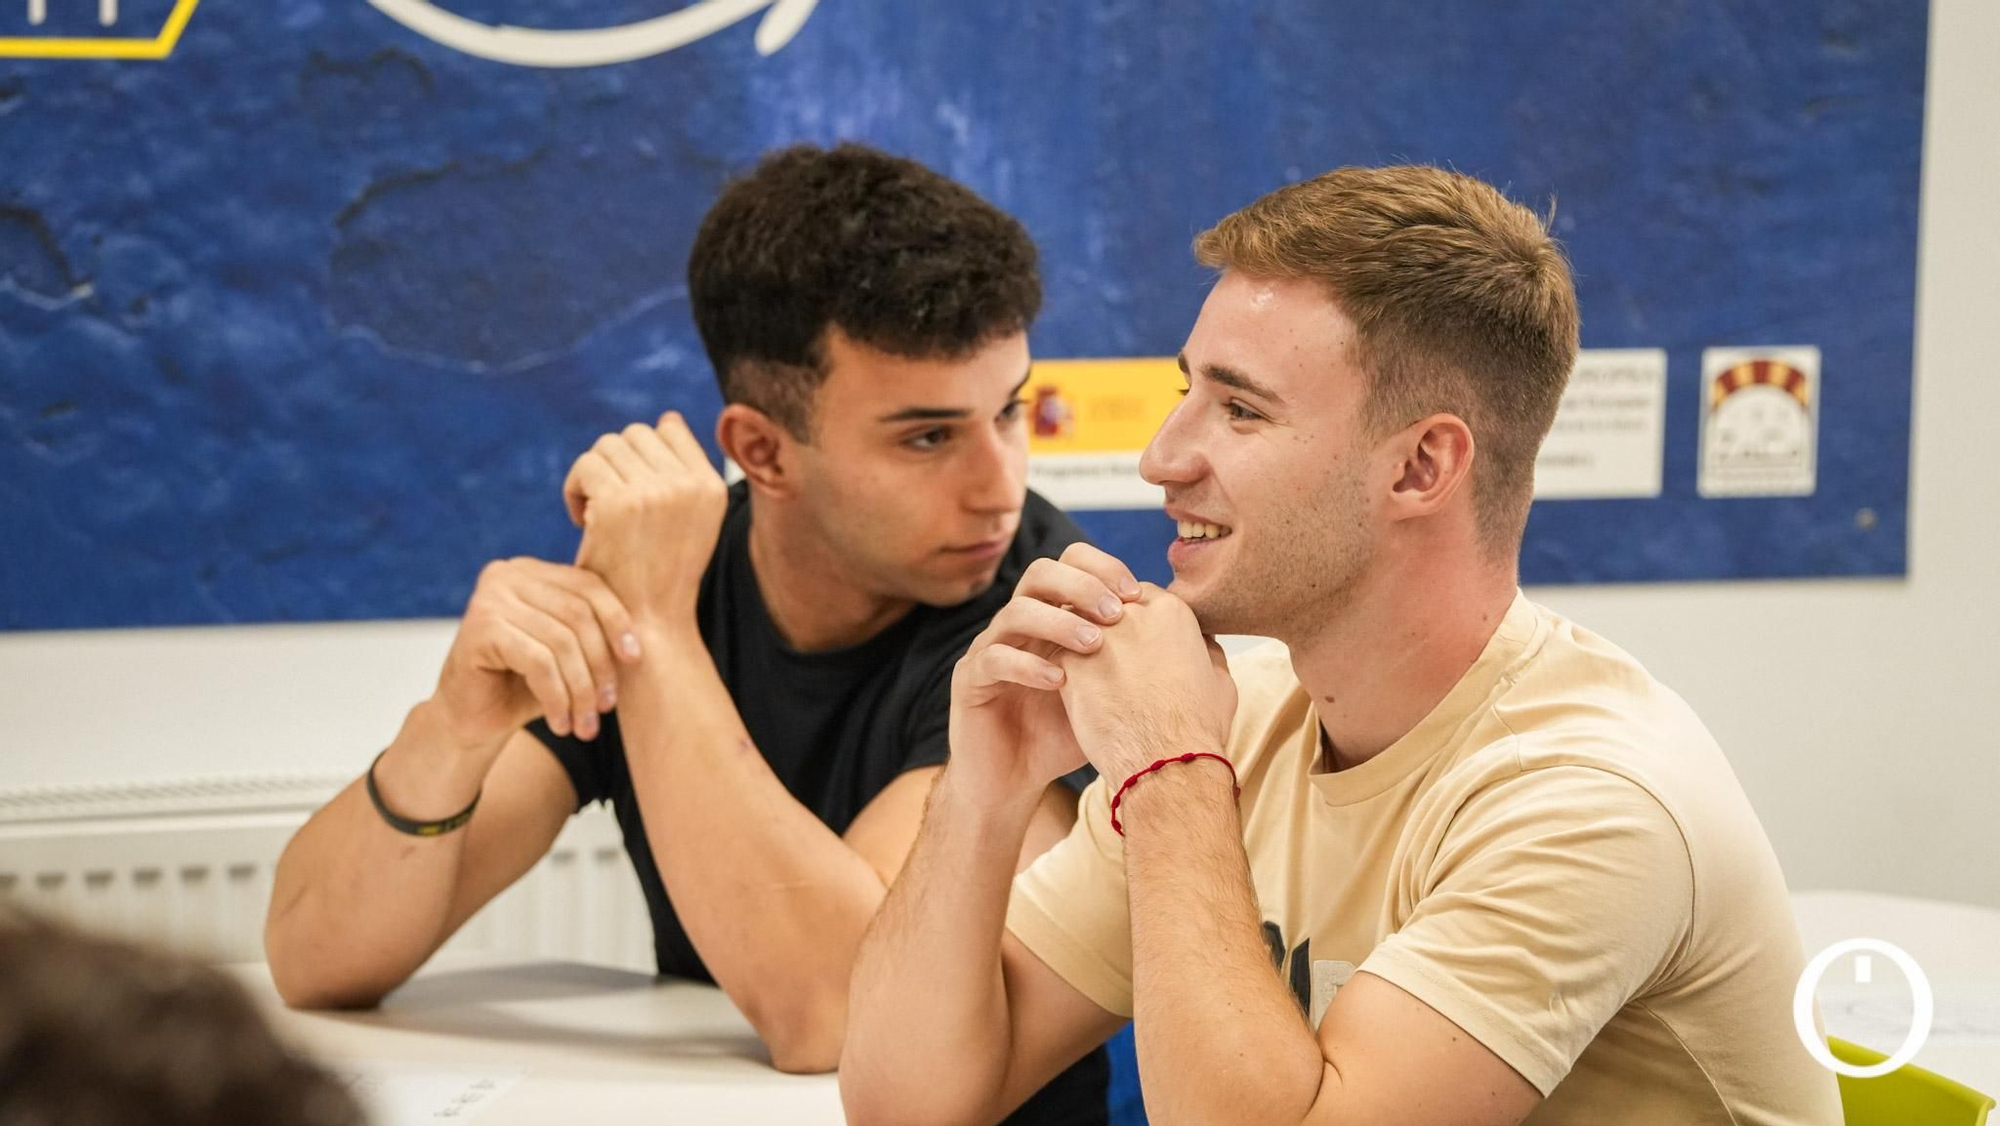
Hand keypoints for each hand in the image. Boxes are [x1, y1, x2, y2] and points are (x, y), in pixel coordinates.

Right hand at [432, 557, 640, 751]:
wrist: (469, 720)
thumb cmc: (524, 685)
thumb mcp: (568, 653)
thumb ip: (595, 631)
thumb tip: (652, 628)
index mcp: (532, 571)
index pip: (590, 586)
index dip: (618, 622)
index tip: (635, 660)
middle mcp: (507, 575)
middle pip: (578, 615)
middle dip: (600, 665)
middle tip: (607, 706)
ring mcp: (489, 598)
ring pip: (561, 643)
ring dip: (581, 690)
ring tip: (586, 724)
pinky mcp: (479, 628)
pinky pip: (538, 662)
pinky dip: (557, 697)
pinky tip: (561, 723)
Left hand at [564, 411, 727, 628]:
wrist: (646, 626)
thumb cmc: (660, 576)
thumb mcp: (691, 522)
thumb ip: (683, 474)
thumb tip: (668, 419)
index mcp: (713, 487)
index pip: (670, 430)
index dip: (642, 456)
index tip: (632, 490)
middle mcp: (690, 485)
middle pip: (635, 434)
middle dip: (615, 464)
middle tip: (607, 505)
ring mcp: (656, 492)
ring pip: (608, 446)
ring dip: (593, 474)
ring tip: (594, 512)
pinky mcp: (619, 504)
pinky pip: (586, 466)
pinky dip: (575, 488)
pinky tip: (581, 520)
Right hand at [946, 544, 1142, 801]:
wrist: (1013, 779)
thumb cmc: (1065, 734)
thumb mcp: (1110, 694)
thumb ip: (1140, 662)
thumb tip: (1202, 639)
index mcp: (1051, 616)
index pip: (1071, 565)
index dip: (1102, 568)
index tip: (1137, 592)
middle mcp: (1019, 624)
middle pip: (1041, 573)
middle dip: (1081, 585)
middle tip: (1116, 611)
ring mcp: (990, 648)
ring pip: (1015, 610)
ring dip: (1059, 621)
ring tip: (1094, 645)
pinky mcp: (970, 680)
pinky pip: (992, 658)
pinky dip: (1027, 665)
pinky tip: (1058, 682)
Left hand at [1054, 584, 1235, 784]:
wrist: (1164, 762)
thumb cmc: (1197, 729)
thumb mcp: (1220, 682)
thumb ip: (1208, 651)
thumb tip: (1202, 643)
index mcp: (1171, 612)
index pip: (1140, 597)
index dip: (1136, 622)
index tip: (1136, 646)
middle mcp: (1133, 613)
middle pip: (1106, 606)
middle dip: (1106, 628)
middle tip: (1110, 661)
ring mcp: (1099, 635)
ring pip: (1079, 626)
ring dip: (1082, 646)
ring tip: (1093, 679)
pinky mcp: (1071, 661)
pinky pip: (1059, 653)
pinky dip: (1065, 670)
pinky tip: (1076, 694)